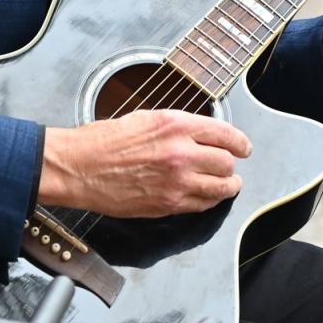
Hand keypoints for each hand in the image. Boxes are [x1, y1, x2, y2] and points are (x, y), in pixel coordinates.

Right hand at [38, 110, 251, 216]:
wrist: (79, 167)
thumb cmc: (105, 140)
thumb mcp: (147, 118)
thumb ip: (180, 127)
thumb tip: (203, 135)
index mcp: (176, 125)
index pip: (226, 134)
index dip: (240, 143)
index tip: (244, 147)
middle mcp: (181, 152)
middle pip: (227, 162)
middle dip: (231, 165)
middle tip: (229, 166)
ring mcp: (176, 181)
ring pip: (221, 187)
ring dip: (228, 186)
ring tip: (228, 184)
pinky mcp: (167, 204)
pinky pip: (202, 205)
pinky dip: (209, 201)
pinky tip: (207, 196)